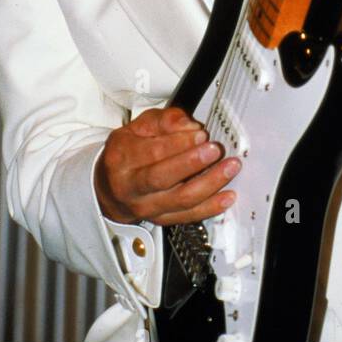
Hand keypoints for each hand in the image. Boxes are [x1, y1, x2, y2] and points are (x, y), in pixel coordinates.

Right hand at [94, 105, 240, 225]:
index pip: (152, 152)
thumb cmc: (129, 152)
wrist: (112, 187)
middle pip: (162, 178)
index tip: (200, 134)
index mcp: (123, 159)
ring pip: (180, 200)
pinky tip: (228, 196)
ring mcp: (146, 207)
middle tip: (214, 150)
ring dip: (209, 184)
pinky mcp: (161, 220)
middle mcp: (131, 187)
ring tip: (229, 168)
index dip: (179, 143)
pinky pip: (189, 216)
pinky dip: (211, 207)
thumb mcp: (139, 127)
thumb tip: (189, 125)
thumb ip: (164, 121)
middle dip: (192, 163)